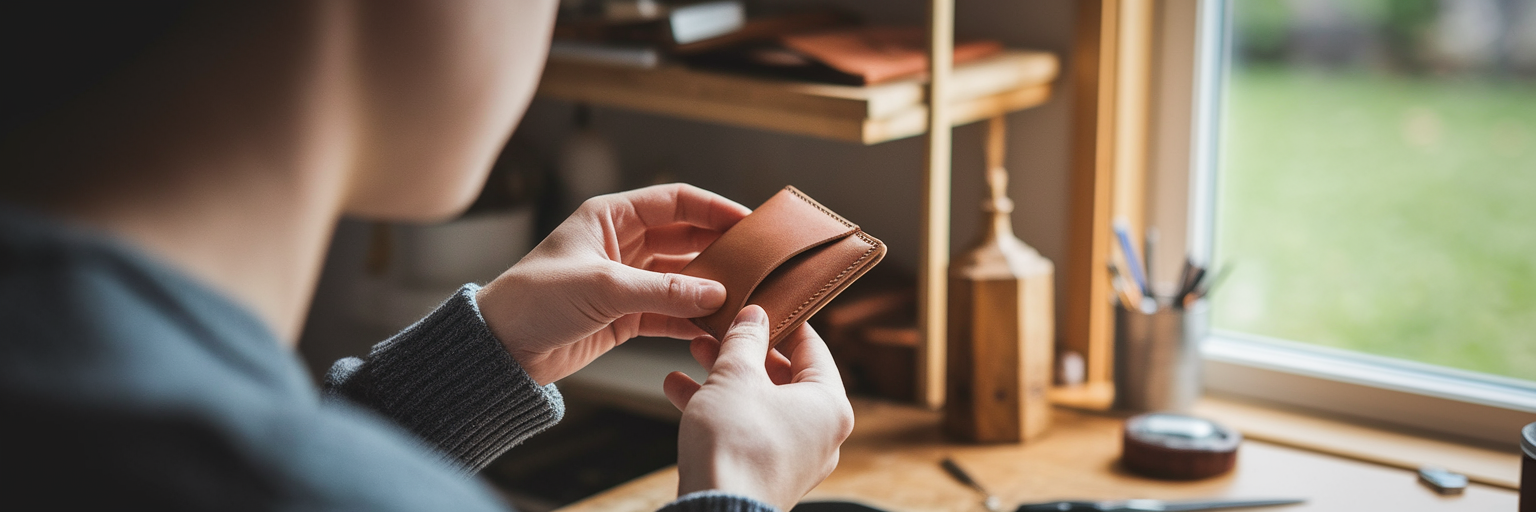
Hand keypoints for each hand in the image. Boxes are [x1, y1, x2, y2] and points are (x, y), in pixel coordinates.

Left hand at [476, 184, 750, 384]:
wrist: (500, 348)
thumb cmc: (535, 300)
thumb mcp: (603, 287)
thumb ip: (663, 290)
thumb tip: (715, 292)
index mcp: (610, 217)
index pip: (674, 202)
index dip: (713, 208)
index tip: (749, 221)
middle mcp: (621, 244)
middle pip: (684, 238)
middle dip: (719, 249)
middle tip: (757, 261)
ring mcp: (626, 281)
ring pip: (681, 277)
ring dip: (709, 287)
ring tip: (744, 296)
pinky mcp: (625, 316)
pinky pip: (670, 312)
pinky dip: (691, 319)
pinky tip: (715, 325)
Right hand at [663, 306, 855, 510]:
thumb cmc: (736, 447)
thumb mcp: (736, 375)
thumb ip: (745, 340)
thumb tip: (753, 317)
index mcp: (829, 405)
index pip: (814, 348)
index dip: (785, 321)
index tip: (765, 304)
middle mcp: (820, 434)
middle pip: (784, 376)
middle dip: (745, 350)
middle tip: (719, 329)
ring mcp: (794, 457)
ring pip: (760, 402)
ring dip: (725, 376)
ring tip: (694, 352)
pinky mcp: (766, 473)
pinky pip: (747, 429)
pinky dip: (720, 409)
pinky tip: (680, 389)